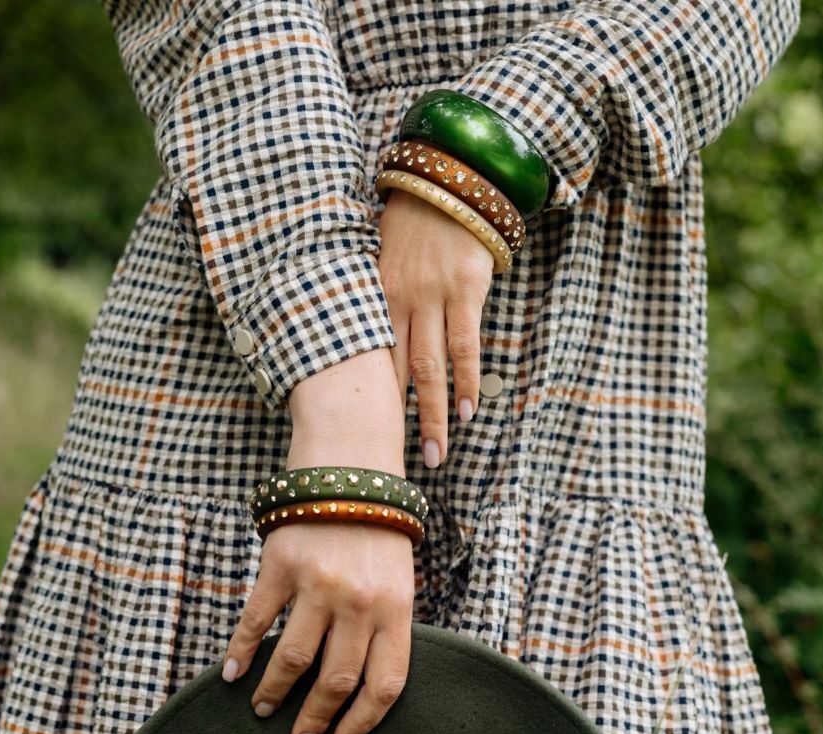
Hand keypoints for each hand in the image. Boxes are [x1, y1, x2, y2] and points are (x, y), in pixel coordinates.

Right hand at [222, 350, 414, 733]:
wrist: (351, 458)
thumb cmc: (378, 520)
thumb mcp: (399, 571)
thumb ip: (386, 621)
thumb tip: (362, 677)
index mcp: (397, 605)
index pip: (385, 682)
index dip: (364, 720)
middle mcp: (359, 600)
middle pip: (336, 680)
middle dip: (316, 720)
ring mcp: (318, 583)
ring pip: (293, 658)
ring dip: (275, 692)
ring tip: (264, 709)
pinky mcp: (281, 563)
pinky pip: (257, 619)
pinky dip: (242, 651)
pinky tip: (233, 672)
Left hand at [377, 187, 494, 468]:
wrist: (448, 178)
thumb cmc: (412, 221)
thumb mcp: (379, 256)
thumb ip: (374, 295)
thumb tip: (365, 333)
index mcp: (373, 296)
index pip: (367, 357)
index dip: (368, 397)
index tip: (361, 431)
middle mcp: (398, 302)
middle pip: (397, 373)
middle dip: (398, 419)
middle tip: (399, 460)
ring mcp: (432, 297)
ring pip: (431, 367)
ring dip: (433, 412)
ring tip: (436, 451)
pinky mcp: (465, 290)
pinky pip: (465, 345)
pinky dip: (467, 380)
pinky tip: (467, 409)